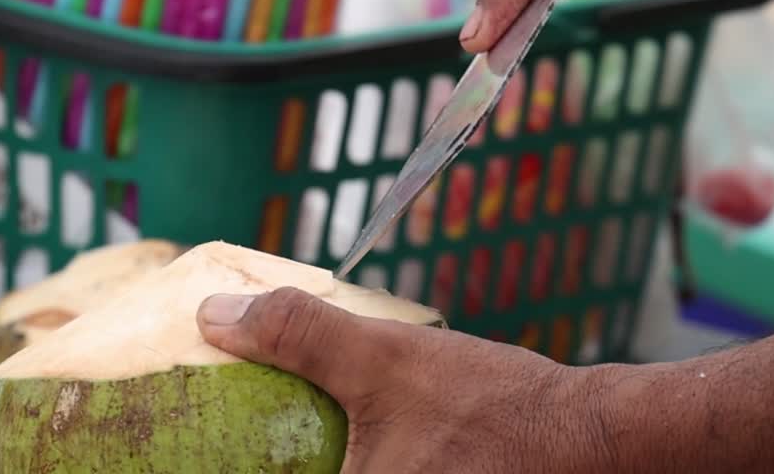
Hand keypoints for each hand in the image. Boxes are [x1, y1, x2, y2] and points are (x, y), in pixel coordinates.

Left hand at [197, 288, 615, 472]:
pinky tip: (339, 444)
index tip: (182, 447)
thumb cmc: (492, 409)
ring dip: (306, 457)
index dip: (211, 466)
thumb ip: (299, 336)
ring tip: (276, 437)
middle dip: (265, 457)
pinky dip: (343, 462)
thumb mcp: (386, 361)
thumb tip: (214, 315)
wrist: (591, 439)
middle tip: (231, 436)